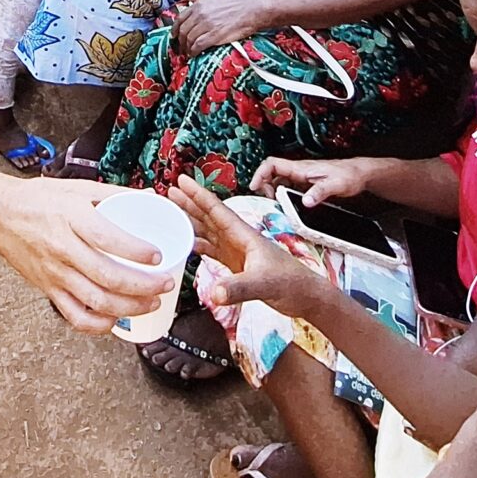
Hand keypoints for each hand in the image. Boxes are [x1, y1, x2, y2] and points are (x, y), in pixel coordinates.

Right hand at [0, 178, 179, 333]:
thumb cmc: (38, 200)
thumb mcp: (75, 188)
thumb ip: (112, 194)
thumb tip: (149, 197)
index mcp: (71, 218)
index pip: (108, 238)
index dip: (137, 251)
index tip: (158, 255)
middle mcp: (62, 248)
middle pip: (107, 276)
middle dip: (143, 286)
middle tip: (166, 284)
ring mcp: (54, 272)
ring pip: (96, 300)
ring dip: (129, 307)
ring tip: (151, 303)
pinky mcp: (48, 289)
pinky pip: (74, 315)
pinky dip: (98, 324)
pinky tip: (116, 320)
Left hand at [174, 0, 271, 51]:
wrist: (253, 8)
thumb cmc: (237, 2)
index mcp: (199, 4)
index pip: (180, 18)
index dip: (175, 29)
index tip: (174, 36)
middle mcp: (200, 14)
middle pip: (183, 31)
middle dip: (180, 42)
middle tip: (181, 48)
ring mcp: (206, 25)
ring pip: (189, 39)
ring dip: (186, 48)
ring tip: (188, 53)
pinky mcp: (214, 35)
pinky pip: (198, 46)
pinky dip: (194, 52)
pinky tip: (195, 54)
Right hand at [175, 175, 327, 318]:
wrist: (307, 297)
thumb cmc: (292, 284)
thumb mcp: (264, 283)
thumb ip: (239, 287)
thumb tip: (214, 292)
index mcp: (245, 235)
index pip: (217, 210)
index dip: (198, 195)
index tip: (181, 180)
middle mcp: (239, 240)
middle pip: (209, 216)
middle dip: (189, 203)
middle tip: (169, 192)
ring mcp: (238, 252)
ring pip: (210, 232)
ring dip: (192, 222)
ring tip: (173, 214)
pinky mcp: (238, 266)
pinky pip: (213, 250)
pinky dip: (199, 246)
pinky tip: (188, 244)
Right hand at [251, 155, 379, 206]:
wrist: (359, 173)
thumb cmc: (348, 175)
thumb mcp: (334, 185)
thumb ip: (319, 193)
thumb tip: (305, 202)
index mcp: (300, 168)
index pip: (272, 164)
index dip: (259, 174)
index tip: (254, 187)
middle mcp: (298, 171)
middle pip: (271, 173)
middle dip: (264, 186)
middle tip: (269, 201)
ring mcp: (301, 177)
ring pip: (278, 181)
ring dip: (273, 192)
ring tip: (276, 205)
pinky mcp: (305, 184)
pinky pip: (287, 187)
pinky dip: (282, 195)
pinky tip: (288, 205)